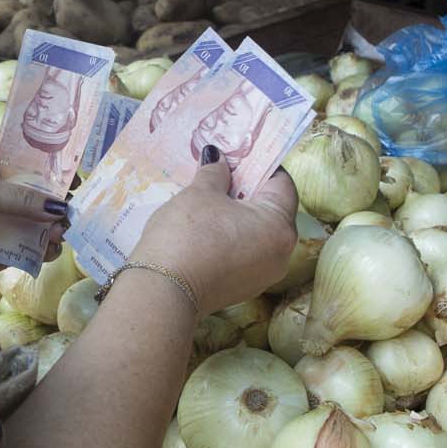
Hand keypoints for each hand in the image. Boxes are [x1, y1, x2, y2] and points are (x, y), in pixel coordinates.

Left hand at [0, 153, 68, 274]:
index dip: (56, 174)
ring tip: (58, 235)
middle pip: (43, 201)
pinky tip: (50, 250)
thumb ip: (24, 199)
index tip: (76, 182)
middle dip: (59, 208)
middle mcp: (5, 196)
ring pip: (41, 227)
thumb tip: (60, 207)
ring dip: (54, 231)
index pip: (35, 169)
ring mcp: (6, 224)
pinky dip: (44, 252)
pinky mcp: (4, 250)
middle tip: (68, 217)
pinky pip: (31, 250)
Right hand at [132, 150, 296, 313]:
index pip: (282, 184)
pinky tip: (206, 229)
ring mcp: (263, 275)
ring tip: (210, 200)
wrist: (164, 292)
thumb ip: (215, 172)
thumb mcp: (201, 193)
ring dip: (238, 215)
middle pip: (272, 210)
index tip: (239, 156)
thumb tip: (218, 158)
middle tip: (222, 173)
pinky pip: (245, 254)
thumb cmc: (187, 235)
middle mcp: (281, 254)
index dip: (261, 165)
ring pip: (258, 234)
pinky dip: (231, 238)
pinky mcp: (243, 289)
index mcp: (280, 226)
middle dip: (248, 190)